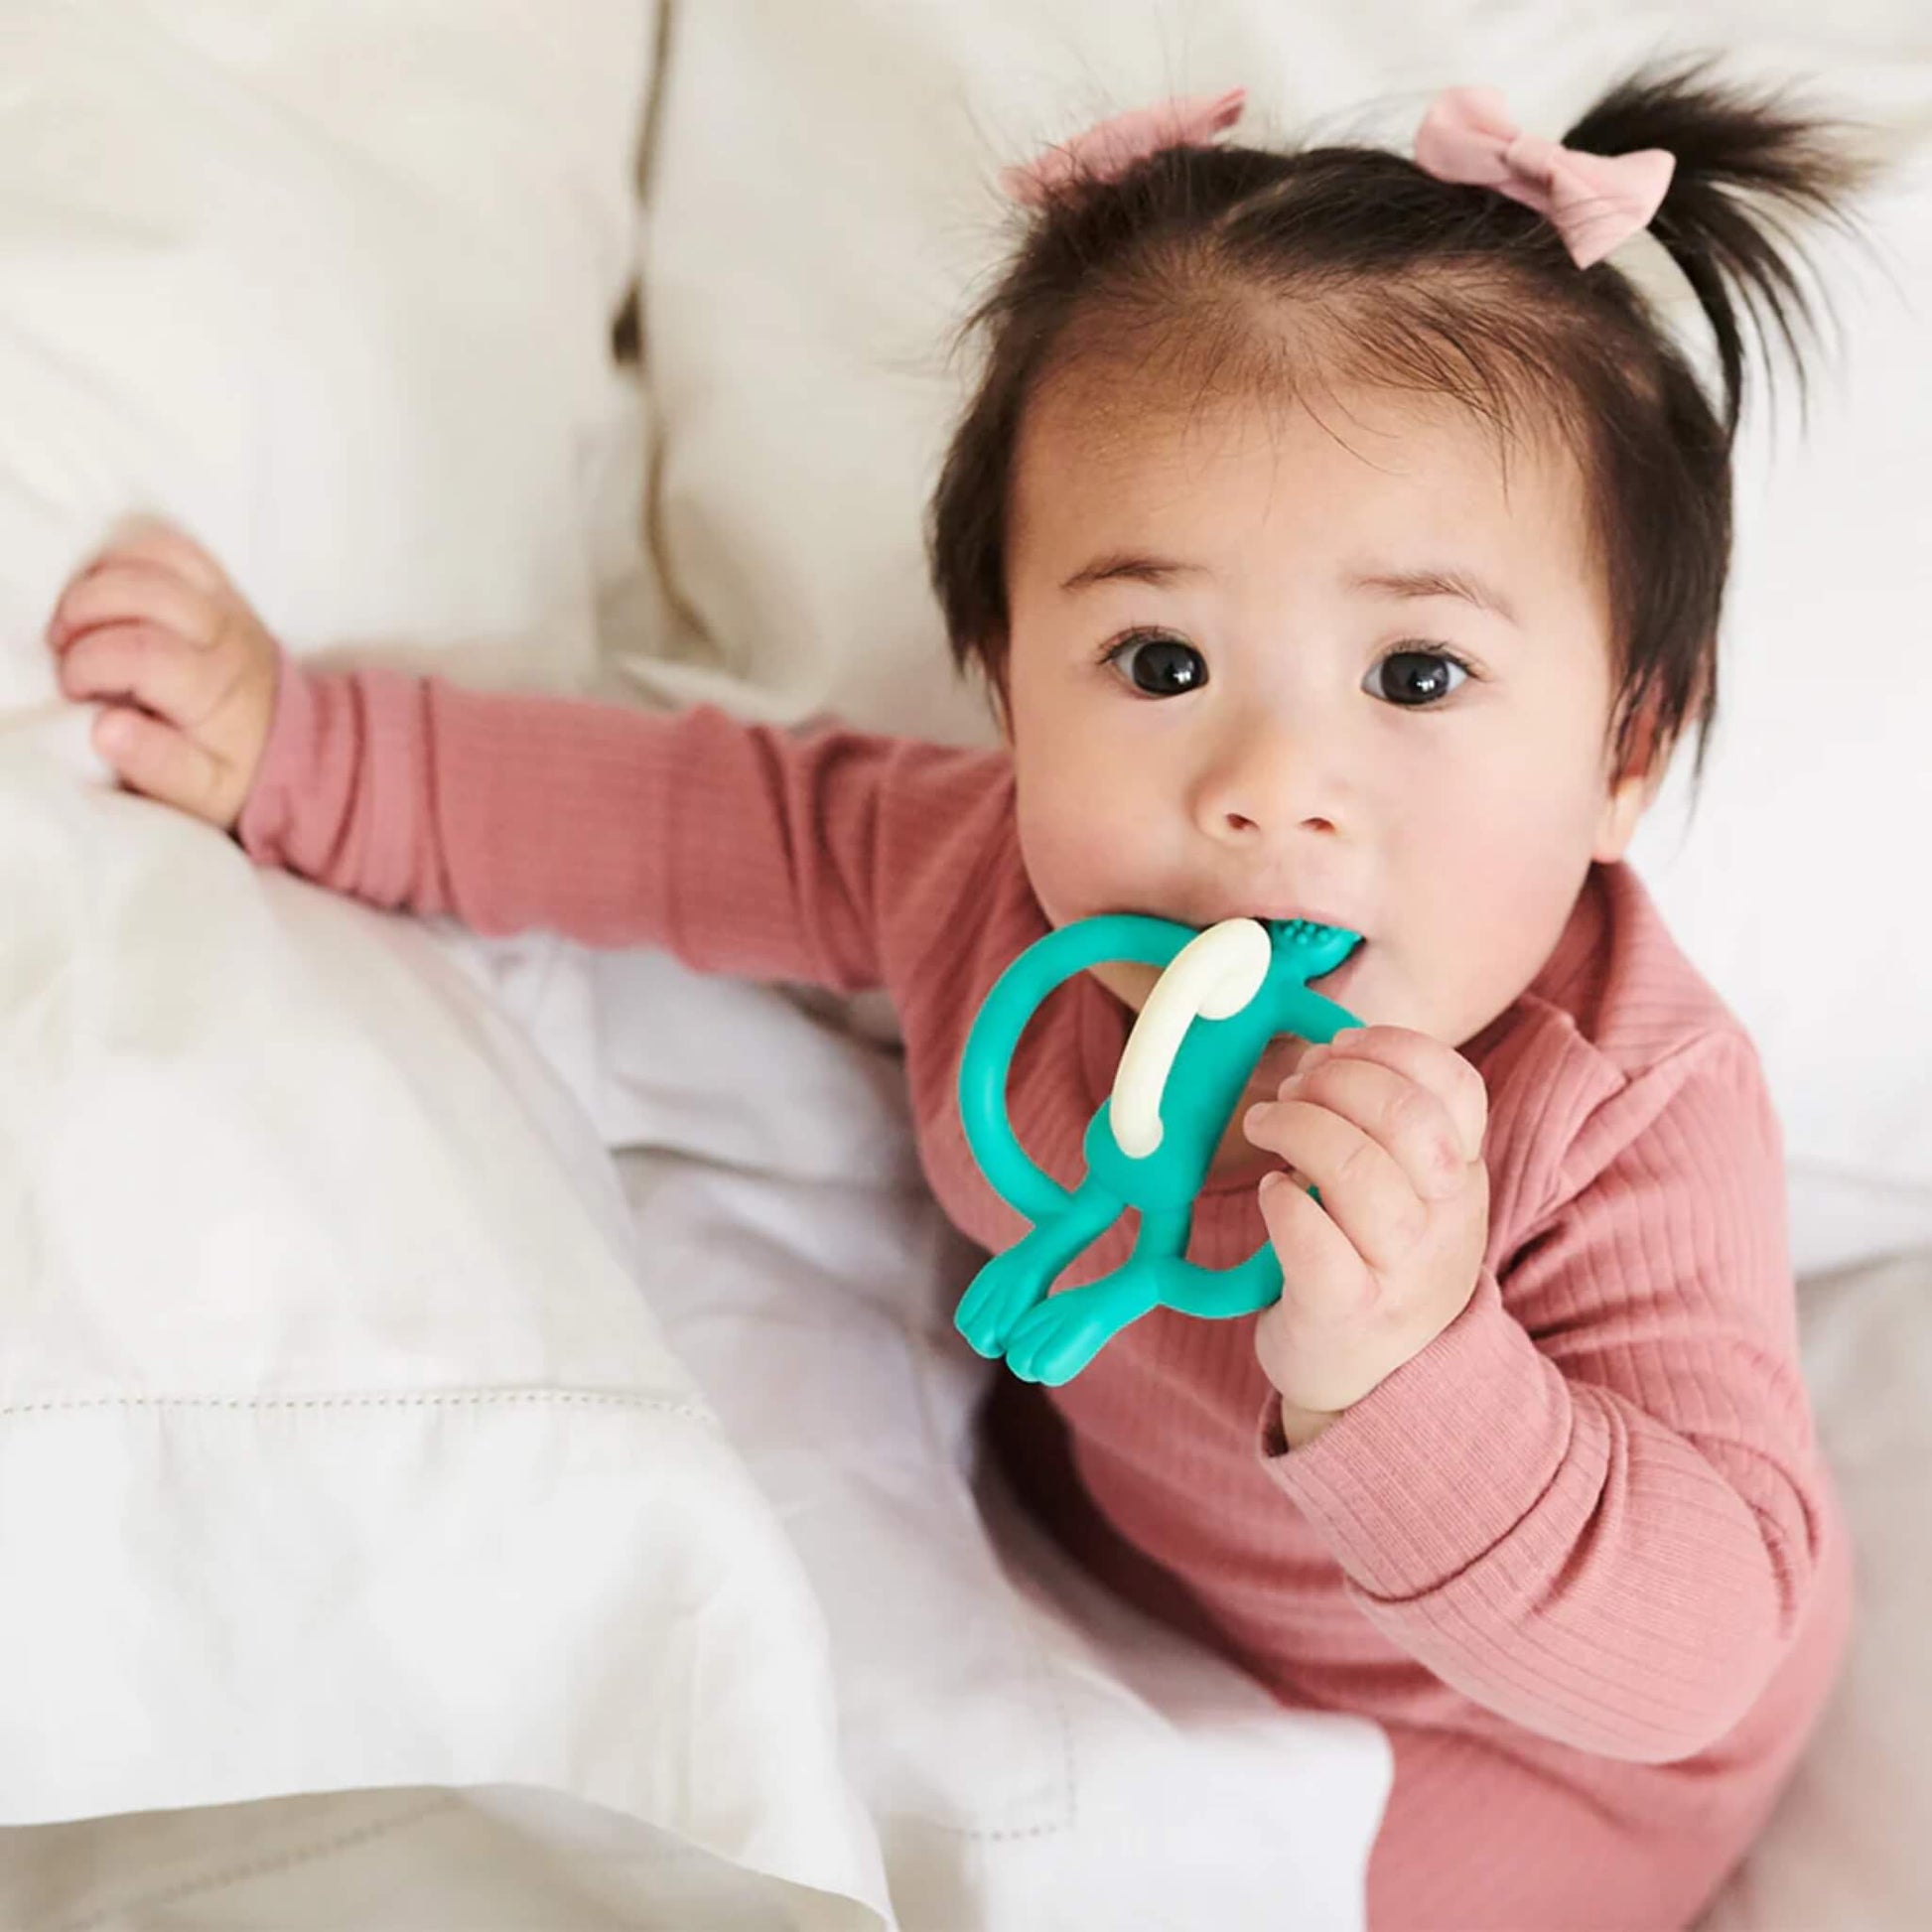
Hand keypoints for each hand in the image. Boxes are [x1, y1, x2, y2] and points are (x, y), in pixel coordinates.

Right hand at [46, 521, 279, 831]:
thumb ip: (157, 765)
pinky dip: (124, 558)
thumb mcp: (205, 792)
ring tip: (79, 620)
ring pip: (154, 556)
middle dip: (82, 612)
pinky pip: (169, 547)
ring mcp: (223, 603)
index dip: (87, 663)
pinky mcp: (220, 588)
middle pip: (142, 590)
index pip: (139, 652)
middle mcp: (222, 633)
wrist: (299, 744)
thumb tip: (104, 729)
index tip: (74, 690)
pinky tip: (106, 594)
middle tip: (65, 648)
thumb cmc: (240, 770)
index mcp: (214, 686)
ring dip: (98, 578)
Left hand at [1242, 1025, 1489, 1445]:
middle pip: (1408, 1119)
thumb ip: (1386, 1127)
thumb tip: (1324, 1051)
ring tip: (1266, 1126)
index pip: (1458, 1088)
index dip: (1394, 1049)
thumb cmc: (1375, 1265)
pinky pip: (1316, 1243)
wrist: (1372, 1386)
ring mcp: (1401, 1270)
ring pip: (1361, 1173)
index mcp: (1464, 1177)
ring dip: (1298, 1129)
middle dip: (1335, 1083)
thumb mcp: (1412, 1193)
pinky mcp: (1347, 1311)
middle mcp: (1447, 1221)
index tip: (1338, 1047)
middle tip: (1288, 1090)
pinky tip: (1270, 1193)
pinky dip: (1283, 1204)